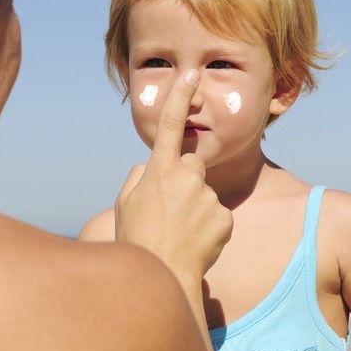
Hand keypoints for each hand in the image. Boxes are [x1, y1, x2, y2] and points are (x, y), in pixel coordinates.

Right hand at [114, 69, 233, 285]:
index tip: (191, 74)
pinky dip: (207, 227)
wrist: (162, 276)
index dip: (180, 97)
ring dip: (194, 208)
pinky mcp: (224, 217)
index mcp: (158, 170)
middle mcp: (187, 177)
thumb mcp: (125, 204)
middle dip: (183, 181)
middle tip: (168, 213)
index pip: (170, 125)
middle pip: (191, 166)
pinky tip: (194, 242)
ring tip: (178, 233)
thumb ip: (139, 177)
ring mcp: (208, 197)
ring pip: (203, 193)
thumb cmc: (138, 239)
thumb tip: (151, 166)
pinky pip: (216, 215)